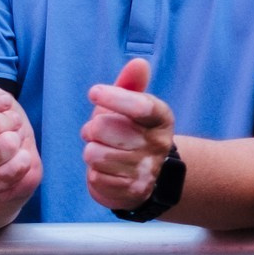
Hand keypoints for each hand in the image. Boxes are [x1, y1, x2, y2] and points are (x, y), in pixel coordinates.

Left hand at [82, 57, 177, 214]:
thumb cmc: (132, 132)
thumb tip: (139, 62)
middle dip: (93, 128)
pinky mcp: (133, 191)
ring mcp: (147, 170)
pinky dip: (94, 173)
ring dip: (92, 152)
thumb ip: (132, 84)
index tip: (94, 92)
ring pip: (95, 154)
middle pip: (104, 127)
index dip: (114, 97)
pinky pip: (95, 177)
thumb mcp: (133, 106)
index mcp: (162, 118)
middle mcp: (159, 144)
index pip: (139, 105)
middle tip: (99, 132)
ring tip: (103, 151)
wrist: (148, 176)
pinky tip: (106, 170)